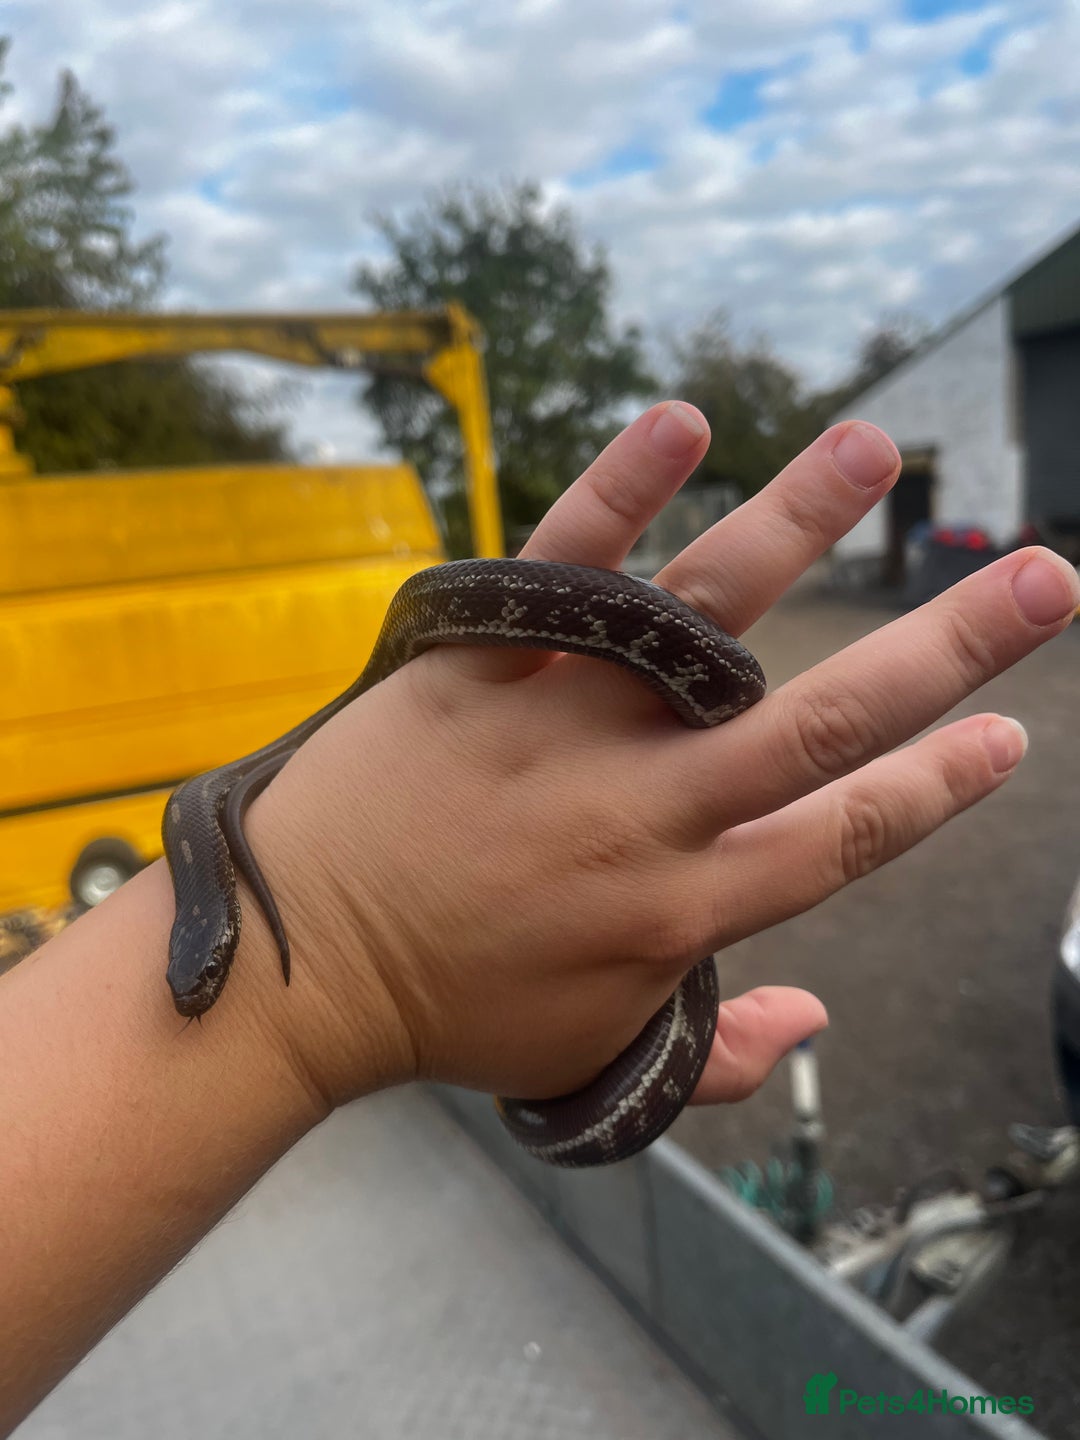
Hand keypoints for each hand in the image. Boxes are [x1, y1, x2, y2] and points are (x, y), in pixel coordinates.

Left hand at [244, 403, 1078, 1110]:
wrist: (297, 963)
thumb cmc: (450, 1013)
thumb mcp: (594, 1062)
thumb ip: (720, 1059)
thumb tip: (820, 1021)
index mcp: (681, 909)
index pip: (846, 837)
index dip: (939, 786)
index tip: (1014, 734)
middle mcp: (645, 811)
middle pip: (826, 722)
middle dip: (951, 651)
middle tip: (1049, 580)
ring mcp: (561, 730)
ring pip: (706, 618)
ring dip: (800, 524)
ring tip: (875, 450)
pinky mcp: (477, 670)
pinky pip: (556, 570)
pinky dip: (617, 492)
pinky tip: (683, 423)